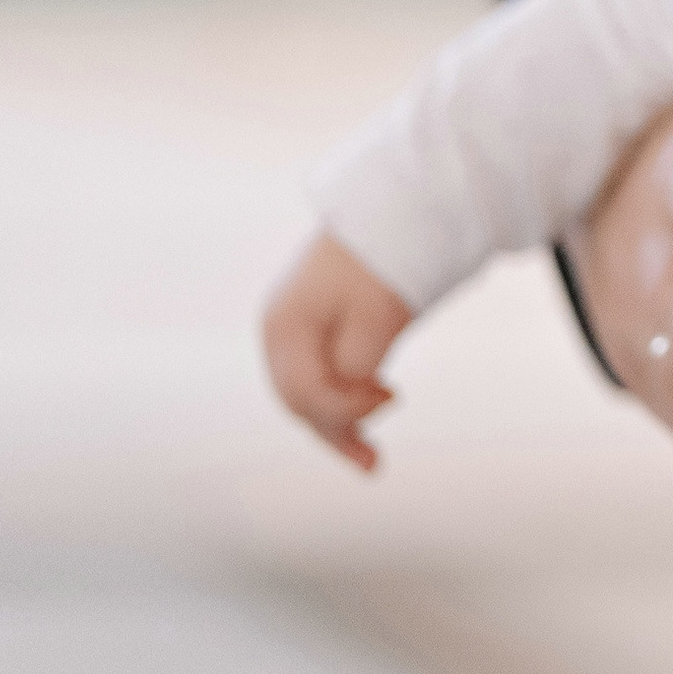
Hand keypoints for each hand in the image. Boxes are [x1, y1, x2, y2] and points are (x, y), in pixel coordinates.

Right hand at [262, 231, 412, 471]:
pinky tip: (364, 418)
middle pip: (299, 399)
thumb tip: (351, 407)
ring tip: (368, 459)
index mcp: (284, 326)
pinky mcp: (314, 327)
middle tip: (374, 463)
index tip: (394, 397)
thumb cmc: (384, 260)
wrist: (393, 209)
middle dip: (336, 430)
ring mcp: (292, 329)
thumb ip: (356, 366)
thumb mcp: (376, 318)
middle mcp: (278, 331)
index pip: (305, 391)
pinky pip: (319, 376)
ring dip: (337, 422)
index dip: (346, 409)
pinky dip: (340, 400)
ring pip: (306, 393)